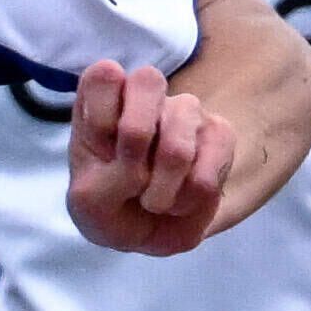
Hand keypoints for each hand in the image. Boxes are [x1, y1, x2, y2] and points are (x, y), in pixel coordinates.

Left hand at [66, 53, 231, 251]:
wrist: (143, 235)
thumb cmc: (108, 206)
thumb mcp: (89, 200)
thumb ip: (111, 175)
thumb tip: (161, 159)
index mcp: (104, 100)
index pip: (104, 75)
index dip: (101, 118)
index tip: (100, 152)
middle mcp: (146, 96)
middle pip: (148, 80)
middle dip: (135, 138)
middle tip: (129, 174)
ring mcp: (186, 112)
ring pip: (178, 145)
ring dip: (160, 190)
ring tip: (152, 201)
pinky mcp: (220, 136)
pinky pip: (207, 175)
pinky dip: (186, 201)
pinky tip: (178, 202)